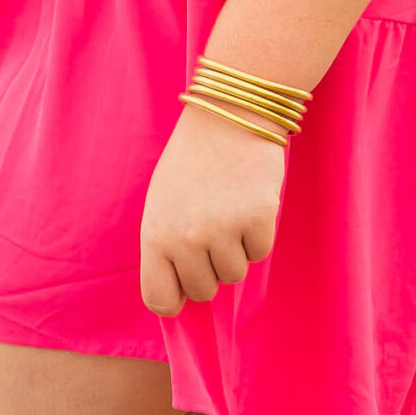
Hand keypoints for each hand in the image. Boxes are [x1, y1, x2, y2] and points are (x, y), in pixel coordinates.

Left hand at [139, 105, 283, 316]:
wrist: (228, 115)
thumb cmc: (191, 161)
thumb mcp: (162, 203)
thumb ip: (165, 248)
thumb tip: (180, 295)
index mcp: (155, 235)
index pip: (160, 299)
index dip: (176, 297)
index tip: (184, 283)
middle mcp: (186, 239)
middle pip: (202, 291)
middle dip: (209, 268)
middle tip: (211, 229)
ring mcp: (222, 231)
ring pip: (234, 274)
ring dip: (235, 249)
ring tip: (228, 209)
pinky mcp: (257, 220)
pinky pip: (260, 253)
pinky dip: (258, 233)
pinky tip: (248, 202)